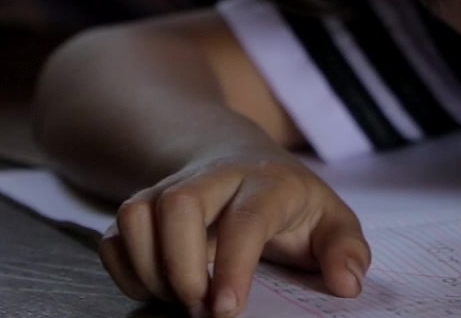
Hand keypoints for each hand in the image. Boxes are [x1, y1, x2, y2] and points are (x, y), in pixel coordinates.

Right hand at [99, 146, 369, 316]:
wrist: (237, 158)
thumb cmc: (288, 203)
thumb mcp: (330, 219)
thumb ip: (346, 249)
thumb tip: (346, 283)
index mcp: (265, 183)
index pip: (246, 219)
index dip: (233, 266)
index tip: (226, 311)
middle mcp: (212, 179)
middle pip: (178, 206)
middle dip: (181, 268)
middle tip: (200, 311)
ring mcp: (169, 188)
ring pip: (136, 216)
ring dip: (150, 270)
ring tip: (180, 301)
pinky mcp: (141, 206)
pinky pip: (113, 235)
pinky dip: (126, 271)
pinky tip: (156, 290)